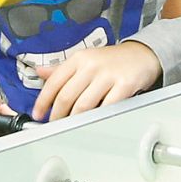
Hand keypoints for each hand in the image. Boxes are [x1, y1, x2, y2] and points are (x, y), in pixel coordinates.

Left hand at [30, 41, 161, 122]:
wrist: (142, 54)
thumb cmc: (111, 60)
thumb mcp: (85, 59)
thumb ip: (62, 68)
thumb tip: (40, 72)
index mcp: (78, 58)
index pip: (54, 82)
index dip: (43, 101)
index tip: (38, 113)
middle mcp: (91, 65)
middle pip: (66, 96)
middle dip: (57, 115)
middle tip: (54, 125)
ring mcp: (108, 75)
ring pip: (83, 105)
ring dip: (74, 120)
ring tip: (70, 127)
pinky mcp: (124, 85)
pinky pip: (106, 107)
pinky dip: (96, 119)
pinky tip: (91, 124)